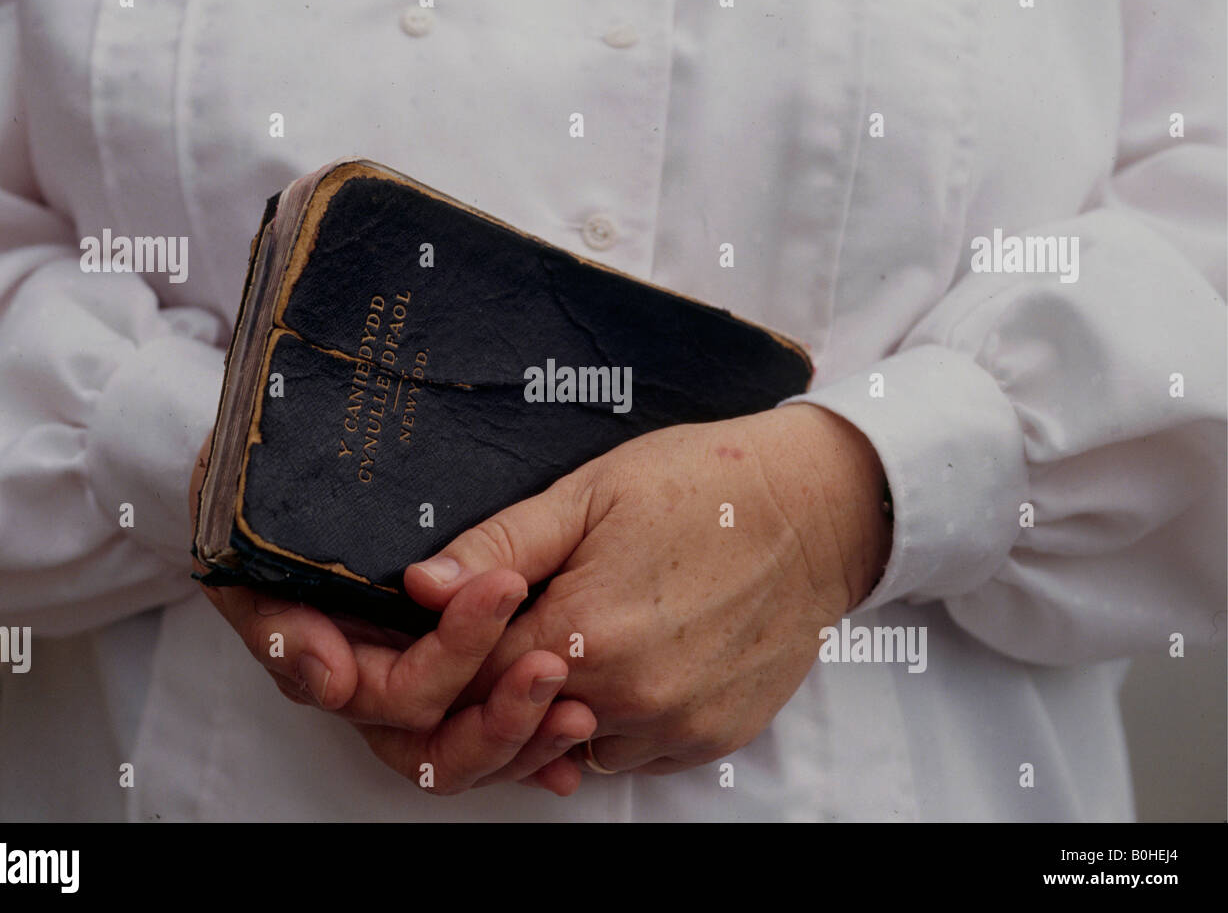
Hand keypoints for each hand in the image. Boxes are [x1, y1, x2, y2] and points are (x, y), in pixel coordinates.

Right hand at [188, 436, 596, 795]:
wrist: (262, 448)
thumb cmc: (253, 477)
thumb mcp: (248, 529)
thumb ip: (277, 613)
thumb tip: (327, 683)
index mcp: (310, 644)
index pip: (389, 689)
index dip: (452, 654)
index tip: (506, 588)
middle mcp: (351, 671)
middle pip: (427, 738)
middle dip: (495, 718)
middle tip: (551, 668)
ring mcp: (388, 668)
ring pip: (452, 746)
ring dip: (517, 737)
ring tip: (576, 716)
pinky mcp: (427, 661)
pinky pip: (472, 723)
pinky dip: (520, 743)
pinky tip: (571, 761)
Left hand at [403, 403, 890, 778]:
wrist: (817, 509)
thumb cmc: (701, 486)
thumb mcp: (587, 494)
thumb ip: (498, 547)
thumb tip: (420, 586)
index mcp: (584, 630)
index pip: (470, 682)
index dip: (447, 659)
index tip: (452, 633)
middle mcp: (629, 695)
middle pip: (517, 721)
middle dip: (496, 687)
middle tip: (516, 632)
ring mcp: (675, 723)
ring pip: (571, 744)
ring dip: (554, 707)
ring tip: (578, 638)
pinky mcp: (712, 737)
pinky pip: (632, 752)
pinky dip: (614, 720)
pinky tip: (627, 662)